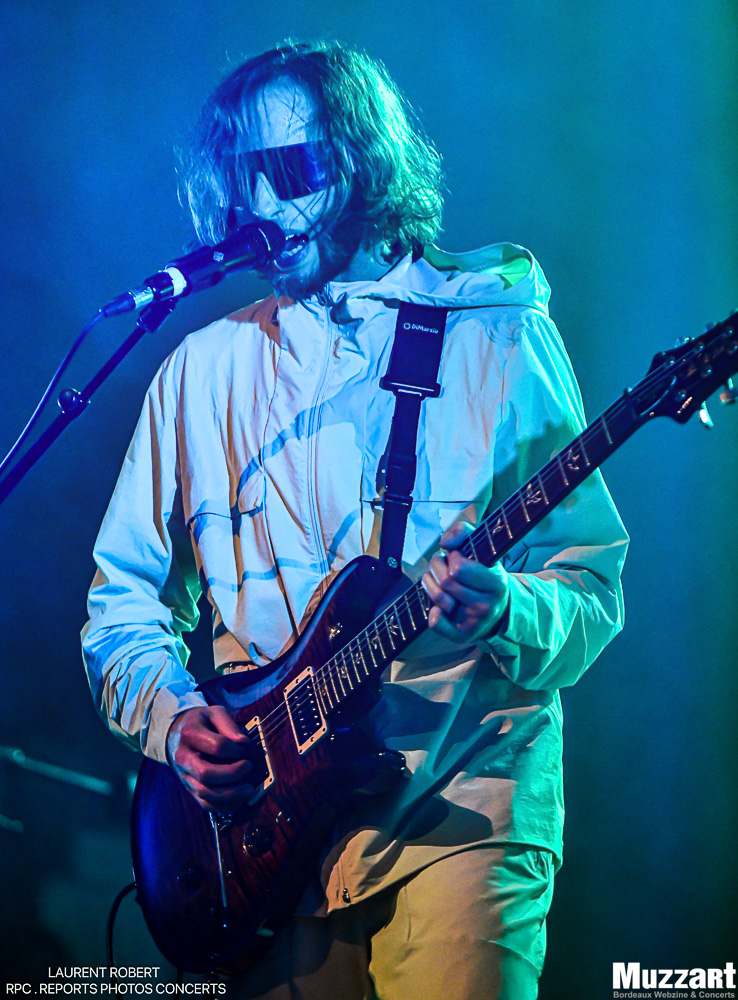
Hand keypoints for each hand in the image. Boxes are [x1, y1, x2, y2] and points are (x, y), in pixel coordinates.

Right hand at [166, 705, 255, 811]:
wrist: (175, 734)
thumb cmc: (200, 722)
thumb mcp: (214, 713)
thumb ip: (229, 725)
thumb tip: (244, 743)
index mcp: (190, 735)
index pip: (217, 746)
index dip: (237, 749)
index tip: (247, 747)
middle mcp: (183, 758)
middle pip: (207, 774)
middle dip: (233, 774)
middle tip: (249, 767)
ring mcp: (185, 776)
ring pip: (205, 793)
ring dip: (231, 795)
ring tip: (249, 789)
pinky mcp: (189, 788)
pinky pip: (205, 804)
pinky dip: (224, 806)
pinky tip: (239, 799)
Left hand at [422, 520, 510, 643]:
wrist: (496, 608)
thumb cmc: (482, 572)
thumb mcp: (480, 548)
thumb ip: (463, 531)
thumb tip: (445, 543)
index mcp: (496, 583)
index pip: (458, 569)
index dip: (452, 558)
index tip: (456, 557)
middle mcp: (488, 605)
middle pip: (446, 582)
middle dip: (437, 567)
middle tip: (441, 565)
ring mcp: (474, 622)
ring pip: (439, 598)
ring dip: (430, 584)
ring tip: (437, 580)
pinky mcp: (462, 636)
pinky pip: (436, 622)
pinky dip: (433, 611)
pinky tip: (440, 605)